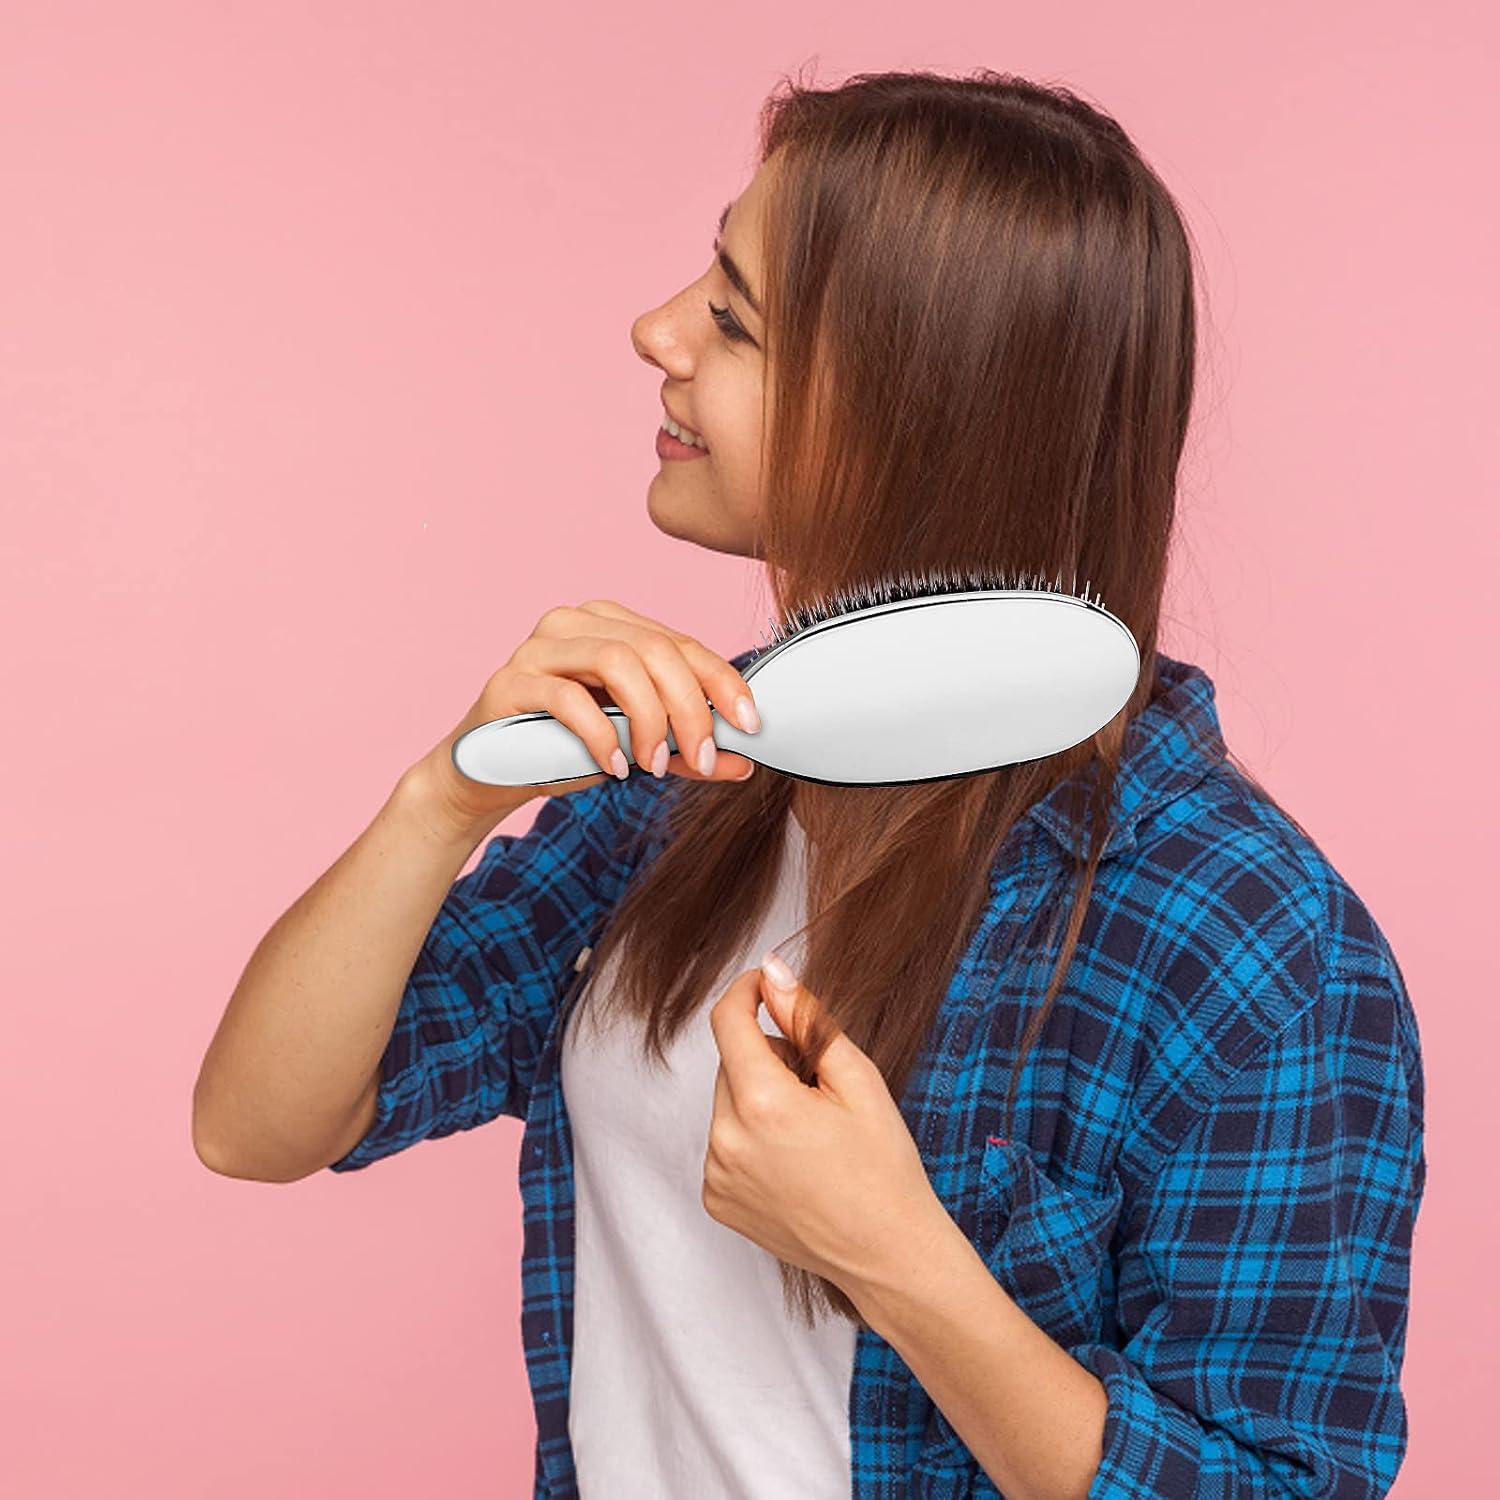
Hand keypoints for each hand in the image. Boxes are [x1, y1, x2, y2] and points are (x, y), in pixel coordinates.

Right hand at [415, 597, 762, 830]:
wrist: (486, 777)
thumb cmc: (563, 752)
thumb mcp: (636, 751)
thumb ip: (684, 751)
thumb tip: (743, 762)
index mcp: (612, 626)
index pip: (680, 643)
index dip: (721, 680)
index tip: (750, 724)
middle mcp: (575, 623)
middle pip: (655, 648)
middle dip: (689, 707)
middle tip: (700, 757)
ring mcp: (538, 647)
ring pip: (617, 660)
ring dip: (648, 719)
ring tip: (652, 765)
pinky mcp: (510, 680)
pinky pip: (567, 697)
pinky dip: (600, 735)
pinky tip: (614, 767)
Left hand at [702, 951, 948, 1296]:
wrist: (889, 1254)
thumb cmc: (883, 1167)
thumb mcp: (856, 1079)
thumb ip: (806, 1019)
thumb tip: (772, 972)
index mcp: (762, 1104)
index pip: (728, 1020)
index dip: (747, 991)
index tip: (768, 985)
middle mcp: (726, 1140)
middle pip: (732, 1062)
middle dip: (769, 1058)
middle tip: (819, 1088)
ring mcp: (717, 1175)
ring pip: (728, 1102)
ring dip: (759, 1098)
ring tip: (810, 1132)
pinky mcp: (717, 1200)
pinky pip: (724, 1142)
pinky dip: (750, 1137)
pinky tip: (793, 1161)